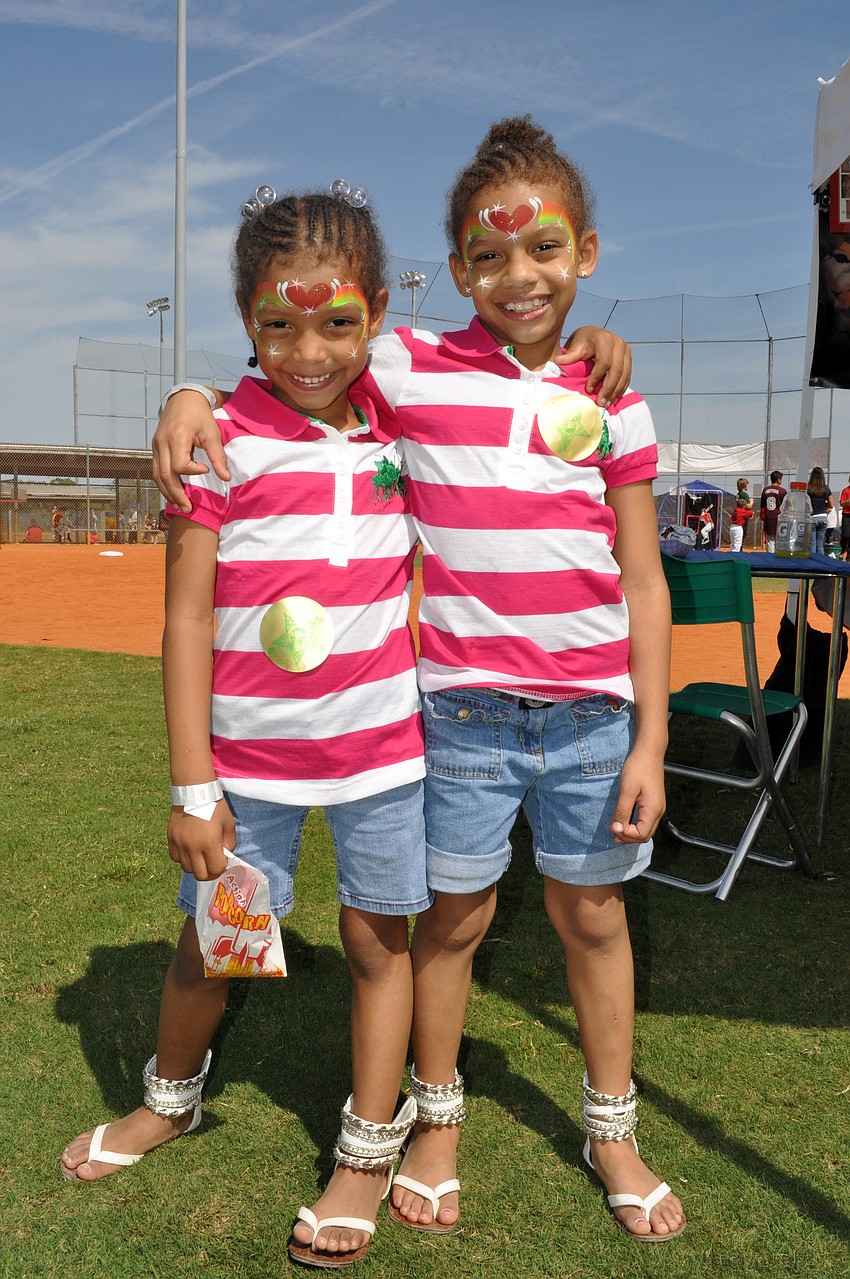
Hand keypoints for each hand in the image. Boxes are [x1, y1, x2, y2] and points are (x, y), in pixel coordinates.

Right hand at [152, 390, 230, 511]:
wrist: (183, 399)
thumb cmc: (200, 415)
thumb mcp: (212, 433)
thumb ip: (218, 456)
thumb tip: (226, 478)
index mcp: (176, 436)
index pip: (179, 464)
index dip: (192, 471)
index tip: (205, 469)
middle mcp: (162, 442)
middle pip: (165, 475)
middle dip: (176, 494)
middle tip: (188, 509)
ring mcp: (155, 446)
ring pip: (157, 475)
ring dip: (168, 493)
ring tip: (180, 506)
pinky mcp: (155, 448)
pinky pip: (156, 470)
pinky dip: (164, 483)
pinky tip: (173, 494)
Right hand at [167, 801, 235, 878]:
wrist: (194, 791)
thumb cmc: (215, 806)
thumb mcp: (229, 823)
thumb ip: (230, 843)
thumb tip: (226, 855)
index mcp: (210, 843)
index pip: (215, 869)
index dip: (221, 868)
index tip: (223, 861)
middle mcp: (193, 847)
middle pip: (200, 875)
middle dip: (209, 873)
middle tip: (212, 865)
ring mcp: (180, 844)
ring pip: (186, 868)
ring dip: (195, 866)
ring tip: (200, 855)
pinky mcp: (171, 839)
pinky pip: (176, 858)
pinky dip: (183, 858)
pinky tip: (189, 849)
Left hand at [557, 326, 631, 407]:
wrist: (594, 335)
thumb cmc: (583, 340)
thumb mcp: (575, 345)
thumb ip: (569, 355)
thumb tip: (558, 361)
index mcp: (605, 339)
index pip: (604, 362)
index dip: (596, 377)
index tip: (588, 390)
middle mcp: (619, 344)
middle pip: (617, 370)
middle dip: (609, 388)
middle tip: (600, 402)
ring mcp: (626, 352)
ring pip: (624, 375)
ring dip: (616, 392)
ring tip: (606, 404)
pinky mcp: (629, 359)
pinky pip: (627, 377)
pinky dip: (620, 389)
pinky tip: (613, 399)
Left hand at [609, 747, 665, 843]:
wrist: (649, 751)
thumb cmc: (638, 767)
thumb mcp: (627, 789)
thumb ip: (622, 811)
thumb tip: (617, 829)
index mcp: (653, 809)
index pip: (641, 834)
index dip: (626, 835)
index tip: (613, 826)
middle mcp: (659, 811)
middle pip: (645, 835)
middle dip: (628, 837)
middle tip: (612, 832)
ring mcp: (658, 807)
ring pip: (646, 829)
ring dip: (631, 832)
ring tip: (616, 828)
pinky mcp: (654, 802)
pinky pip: (646, 820)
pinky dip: (635, 825)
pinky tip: (624, 820)